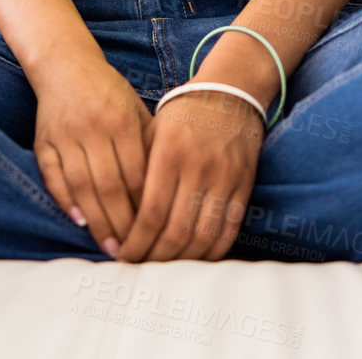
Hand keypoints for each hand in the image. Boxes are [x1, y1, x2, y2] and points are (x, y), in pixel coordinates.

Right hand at [32, 52, 151, 255]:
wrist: (65, 64)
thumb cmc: (109, 92)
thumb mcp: (135, 109)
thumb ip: (148, 144)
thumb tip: (164, 192)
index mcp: (120, 119)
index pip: (135, 173)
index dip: (144, 206)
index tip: (154, 232)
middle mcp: (92, 127)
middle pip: (108, 185)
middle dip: (121, 222)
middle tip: (132, 252)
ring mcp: (65, 135)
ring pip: (81, 186)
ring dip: (96, 221)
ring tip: (110, 246)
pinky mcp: (43, 141)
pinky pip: (53, 176)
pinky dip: (65, 201)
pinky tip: (79, 222)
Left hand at [116, 88, 264, 262]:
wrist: (231, 93)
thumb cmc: (184, 113)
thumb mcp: (153, 130)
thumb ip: (138, 169)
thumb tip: (117, 214)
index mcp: (170, 153)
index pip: (151, 213)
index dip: (136, 242)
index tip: (123, 255)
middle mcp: (198, 168)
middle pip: (175, 232)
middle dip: (153, 258)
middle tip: (139, 267)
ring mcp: (224, 178)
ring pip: (202, 238)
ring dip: (180, 261)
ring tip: (162, 268)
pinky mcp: (243, 186)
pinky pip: (228, 231)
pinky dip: (210, 253)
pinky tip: (193, 259)